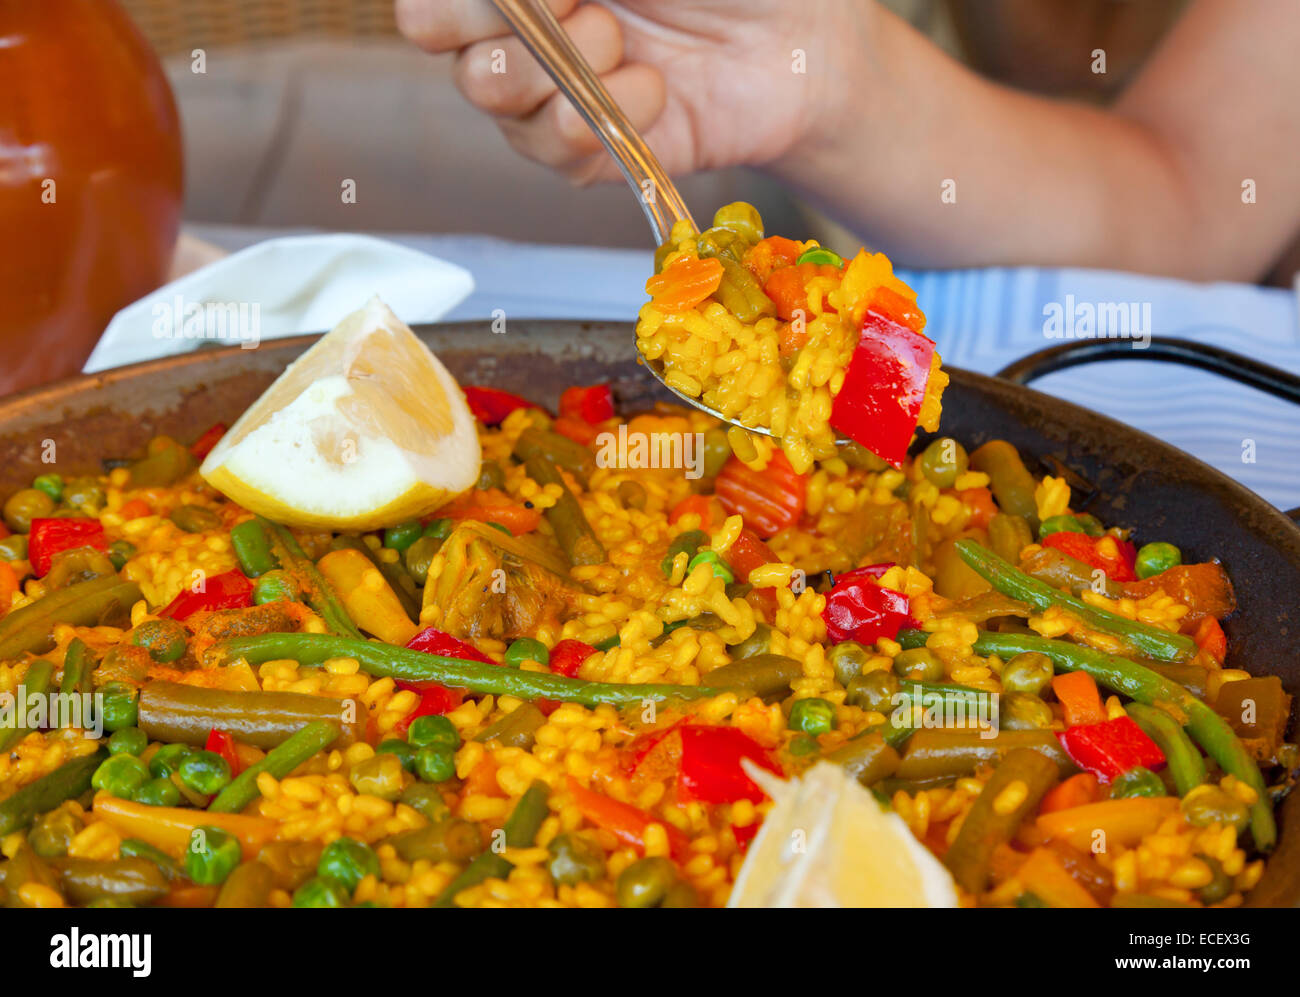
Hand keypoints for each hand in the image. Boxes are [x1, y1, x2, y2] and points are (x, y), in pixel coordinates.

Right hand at [397, 0, 860, 183]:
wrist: (806, 41)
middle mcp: (525, 19)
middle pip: (433, 28)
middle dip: (500, 18)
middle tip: (580, 5)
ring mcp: (550, 86)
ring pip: (488, 89)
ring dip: (558, 64)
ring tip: (624, 46)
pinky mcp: (587, 152)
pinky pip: (550, 148)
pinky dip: (604, 118)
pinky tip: (655, 93)